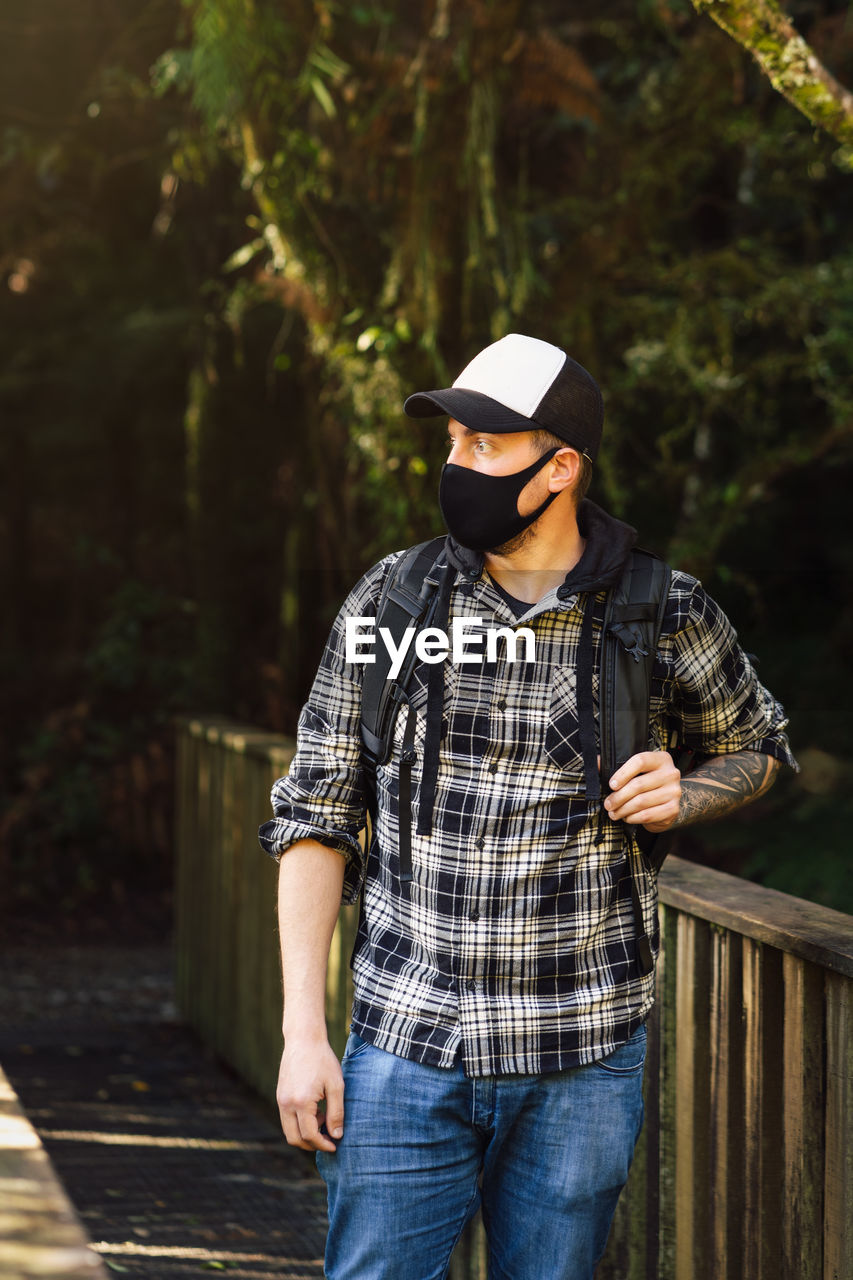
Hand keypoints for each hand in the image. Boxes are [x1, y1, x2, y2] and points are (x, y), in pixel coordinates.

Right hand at [276, 1035, 344, 1151]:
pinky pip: (287, 1119)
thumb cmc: (323, 1060)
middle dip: (312, 1145)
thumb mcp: (336, 1085)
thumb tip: (336, 1136)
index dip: (323, 1144)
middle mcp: (286, 1104)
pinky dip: (300, 1123)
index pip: (310, 1135)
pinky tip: (316, 1112)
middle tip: (329, 1140)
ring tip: (324, 1120)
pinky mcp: (280, 1096)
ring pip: (289, 1131)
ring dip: (305, 1134)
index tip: (335, 1146)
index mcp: (301, 1102)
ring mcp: (280, 1100)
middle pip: (295, 1138)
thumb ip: (337, 1113)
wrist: (303, 1039)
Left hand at [603, 750, 680, 832]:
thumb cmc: (648, 784)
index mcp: (661, 759)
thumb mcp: (636, 771)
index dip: (623, 773)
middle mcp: (671, 773)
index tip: (611, 785)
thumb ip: (617, 765)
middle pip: (638, 785)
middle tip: (608, 804)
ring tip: (614, 813)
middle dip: (618, 797)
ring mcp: (674, 792)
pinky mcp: (673, 809)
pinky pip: (647, 815)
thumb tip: (596, 763)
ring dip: (623, 809)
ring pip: (641, 802)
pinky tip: (627, 817)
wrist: (667, 802)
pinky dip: (633, 818)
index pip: (640, 761)